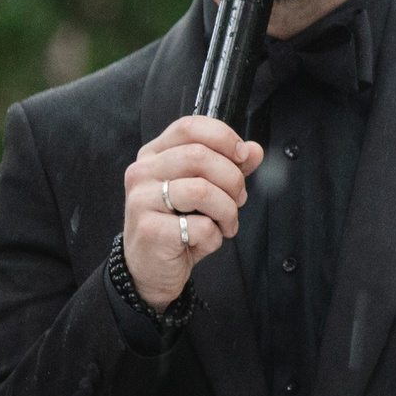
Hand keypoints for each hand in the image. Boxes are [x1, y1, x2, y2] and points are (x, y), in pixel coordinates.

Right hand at [121, 115, 262, 306]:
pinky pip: (200, 226)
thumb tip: (254, 149)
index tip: (242, 156)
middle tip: (238, 199)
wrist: (150, 269)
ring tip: (226, 223)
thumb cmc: (176, 226)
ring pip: (202, 190)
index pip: (189, 127)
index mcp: (154, 155)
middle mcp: (142, 172)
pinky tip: (203, 241)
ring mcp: (141, 200)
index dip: (223, 137)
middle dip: (232, 180)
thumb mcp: (204, 191)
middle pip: (200, 156)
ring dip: (227, 211)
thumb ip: (228, 166)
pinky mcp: (150, 230)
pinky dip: (214, 237)